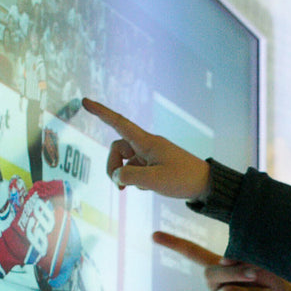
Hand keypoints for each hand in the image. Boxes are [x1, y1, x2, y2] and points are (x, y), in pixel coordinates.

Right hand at [82, 97, 211, 200]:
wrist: (206, 185)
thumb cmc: (183, 178)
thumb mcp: (153, 180)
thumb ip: (129, 177)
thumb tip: (117, 176)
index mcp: (147, 142)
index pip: (119, 123)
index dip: (101, 112)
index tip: (85, 102)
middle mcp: (147, 145)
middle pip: (117, 148)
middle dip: (112, 166)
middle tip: (119, 186)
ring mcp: (150, 155)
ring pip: (125, 160)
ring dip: (123, 175)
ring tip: (133, 189)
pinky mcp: (154, 164)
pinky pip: (135, 169)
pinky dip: (135, 179)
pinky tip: (147, 187)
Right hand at [153, 231, 290, 290]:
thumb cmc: (273, 280)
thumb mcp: (261, 263)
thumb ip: (243, 258)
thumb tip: (225, 261)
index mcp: (219, 266)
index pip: (192, 253)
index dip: (174, 244)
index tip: (153, 235)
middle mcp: (214, 285)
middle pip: (211, 274)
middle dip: (236, 273)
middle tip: (255, 275)